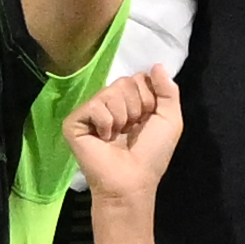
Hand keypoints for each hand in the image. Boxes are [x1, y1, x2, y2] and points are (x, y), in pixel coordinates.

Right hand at [62, 66, 185, 206]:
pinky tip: (103, 139)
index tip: (147, 120)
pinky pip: (94, 106)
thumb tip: (157, 64)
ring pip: (110, 92)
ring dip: (122, 117)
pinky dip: (106, 123)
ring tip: (118, 136)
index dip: (149, 98)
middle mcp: (109, 103)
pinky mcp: (74, 122)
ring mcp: (90, 112)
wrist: (133, 180)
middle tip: (131, 130)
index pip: (139, 78)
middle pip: (124, 82)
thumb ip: (168, 90)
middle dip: (136, 107)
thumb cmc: (152, 154)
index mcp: (130, 101)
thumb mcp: (170, 119)